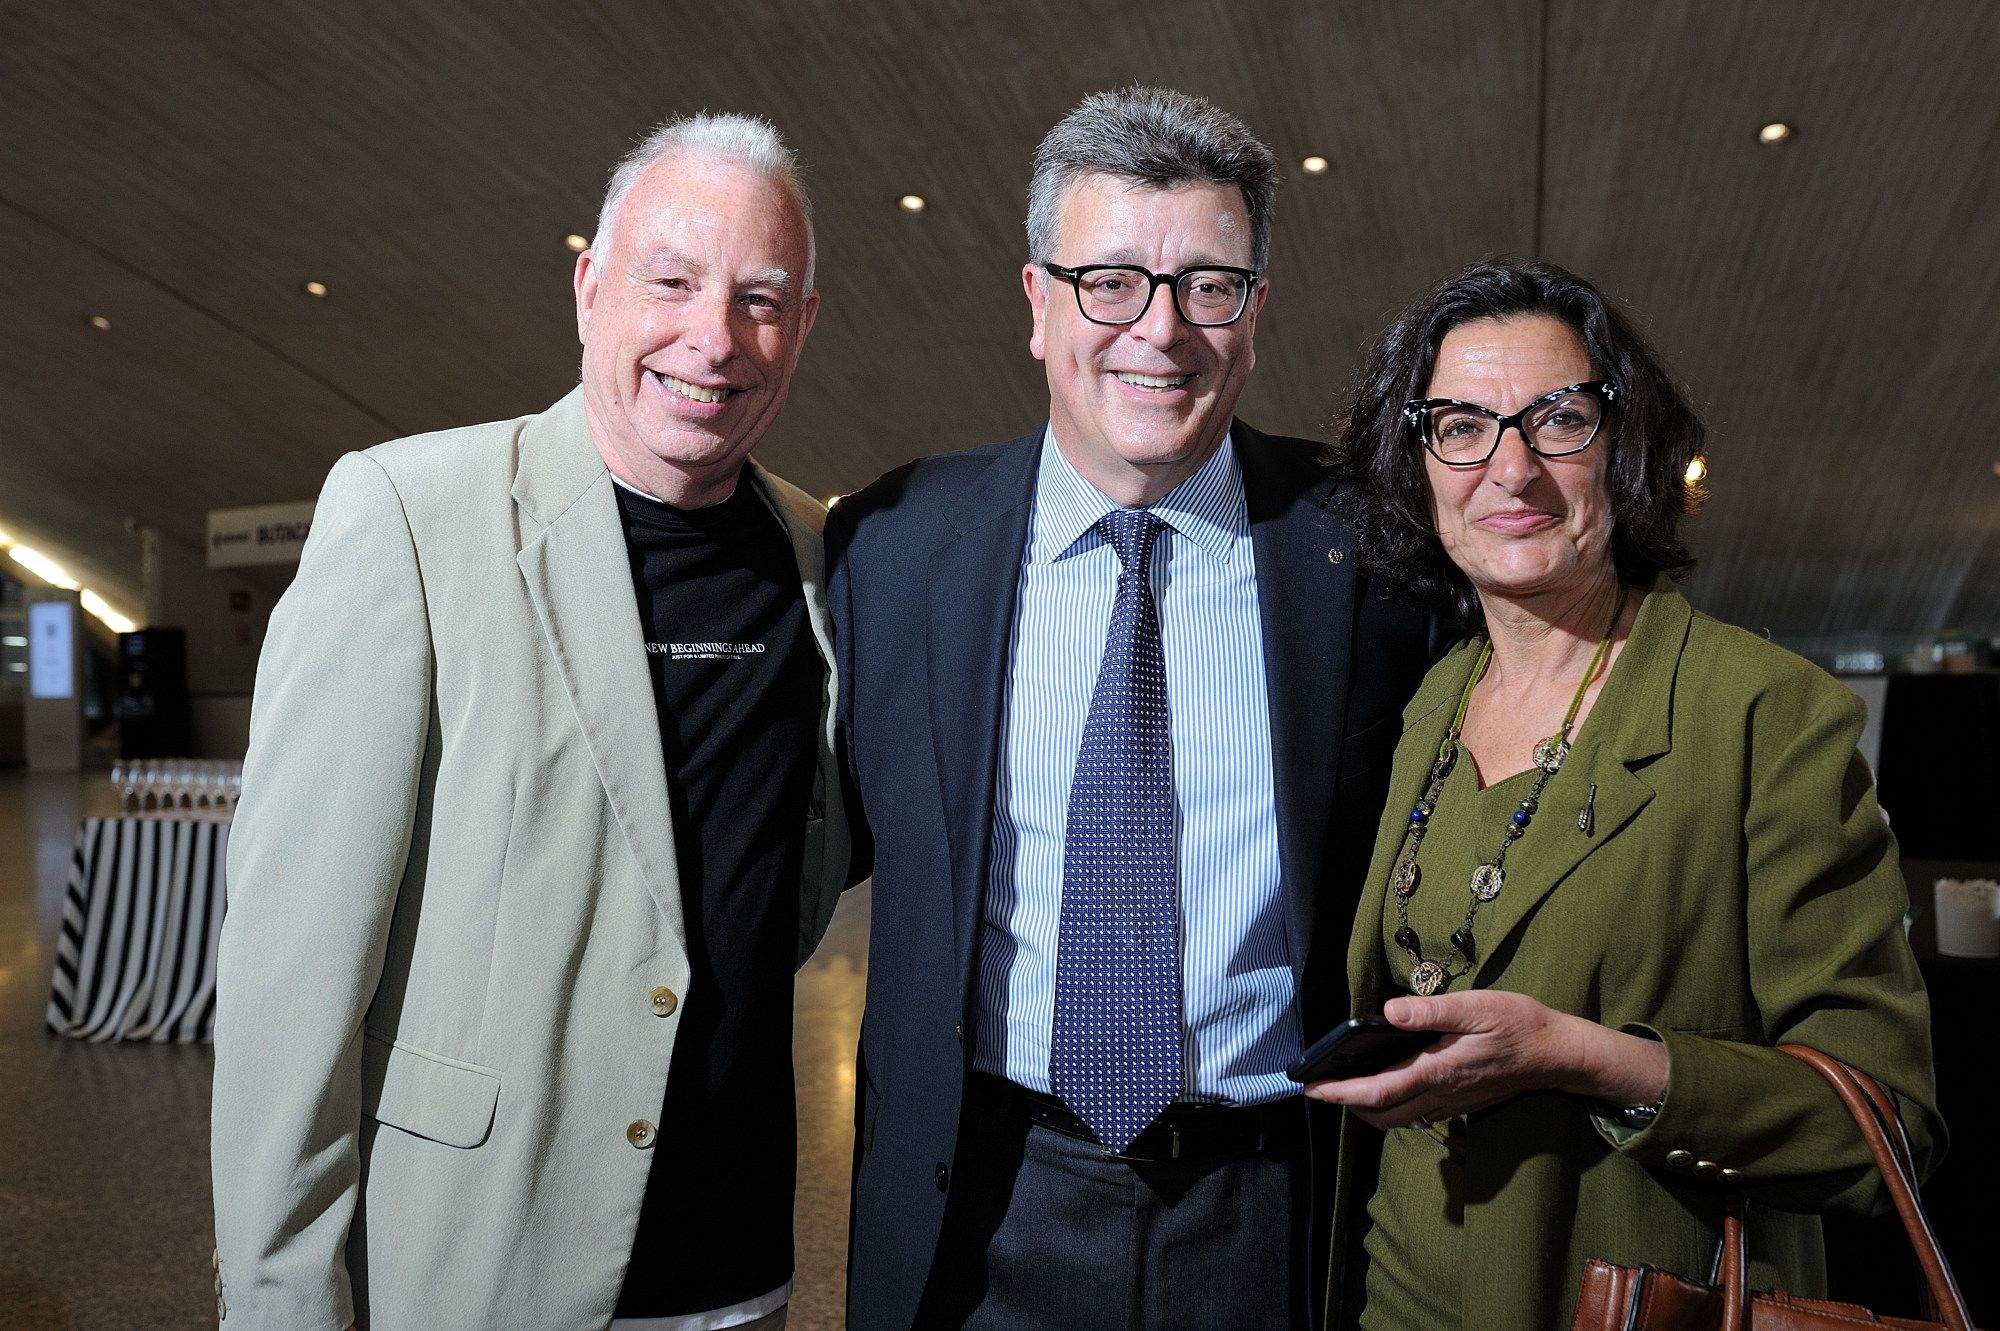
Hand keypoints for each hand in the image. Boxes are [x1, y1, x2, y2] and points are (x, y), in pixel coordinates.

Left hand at [1303, 991, 1665, 1130]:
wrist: (1558, 1054)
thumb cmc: (1519, 1025)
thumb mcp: (1477, 1007)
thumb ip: (1431, 1010)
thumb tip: (1389, 1012)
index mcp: (1439, 1070)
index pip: (1380, 1091)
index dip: (1342, 1093)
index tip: (1313, 1088)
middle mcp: (1441, 1094)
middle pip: (1382, 1114)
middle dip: (1347, 1106)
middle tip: (1321, 1088)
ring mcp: (1452, 1102)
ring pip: (1398, 1118)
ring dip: (1368, 1109)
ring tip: (1346, 1088)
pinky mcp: (1461, 1102)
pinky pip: (1417, 1113)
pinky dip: (1392, 1106)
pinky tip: (1387, 1085)